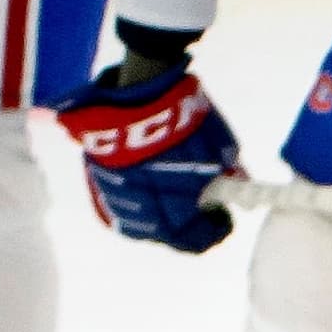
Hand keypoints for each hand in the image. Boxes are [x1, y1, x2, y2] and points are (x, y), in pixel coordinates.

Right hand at [51, 36, 238, 254]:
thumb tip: (235, 187)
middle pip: (168, 236)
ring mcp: (117, 196)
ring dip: (159, 222)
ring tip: (174, 205)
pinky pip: (117, 205)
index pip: (198, 239)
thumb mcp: (220, 150)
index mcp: (179, 210)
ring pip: (139, 226)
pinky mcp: (97, 178)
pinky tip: (147, 196)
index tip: (223, 219)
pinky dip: (135, 206)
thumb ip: (227, 176)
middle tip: (201, 213)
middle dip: (188, 230)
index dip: (214, 231)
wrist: (136, 92)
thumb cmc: (186, 121)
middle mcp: (144, 212)